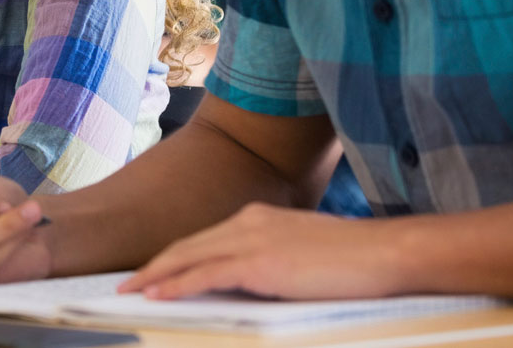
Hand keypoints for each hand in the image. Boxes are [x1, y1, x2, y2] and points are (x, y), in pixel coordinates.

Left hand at [119, 203, 408, 300]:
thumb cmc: (355, 260)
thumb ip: (272, 260)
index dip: (174, 256)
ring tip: (130, 291)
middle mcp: (248, 221)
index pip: (203, 239)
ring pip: (189, 257)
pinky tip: (158, 295)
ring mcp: (252, 240)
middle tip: (126, 282)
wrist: (387, 253)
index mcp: (257, 217)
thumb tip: (251, 282)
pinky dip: (177, 284)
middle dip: (154, 265)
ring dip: (155, 275)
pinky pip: (206, 274)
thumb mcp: (302, 253)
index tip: (152, 270)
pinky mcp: (260, 263)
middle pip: (187, 244)